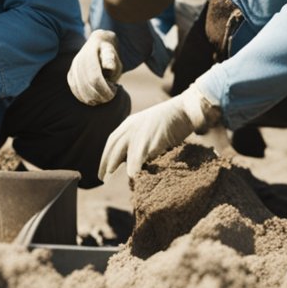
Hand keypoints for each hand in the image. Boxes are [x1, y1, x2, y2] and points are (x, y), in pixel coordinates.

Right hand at [68, 30, 121, 104]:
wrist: (97, 45)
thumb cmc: (108, 52)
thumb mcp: (112, 53)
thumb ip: (111, 60)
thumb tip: (109, 67)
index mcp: (89, 55)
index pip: (95, 78)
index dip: (104, 89)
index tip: (113, 92)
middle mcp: (78, 61)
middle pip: (86, 86)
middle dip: (99, 95)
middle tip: (109, 97)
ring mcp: (73, 68)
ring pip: (79, 90)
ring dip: (92, 98)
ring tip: (102, 97)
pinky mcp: (70, 75)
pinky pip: (74, 89)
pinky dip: (84, 97)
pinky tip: (93, 98)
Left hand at [98, 84, 220, 178]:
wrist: (185, 110)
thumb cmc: (171, 121)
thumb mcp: (148, 128)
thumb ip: (139, 140)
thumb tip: (132, 159)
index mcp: (129, 123)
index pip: (112, 141)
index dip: (106, 155)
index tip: (103, 168)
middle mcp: (131, 127)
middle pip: (113, 147)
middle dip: (106, 163)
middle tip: (102, 177)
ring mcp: (140, 134)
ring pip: (123, 153)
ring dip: (115, 165)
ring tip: (108, 178)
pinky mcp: (150, 140)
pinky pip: (138, 157)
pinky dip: (134, 167)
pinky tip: (132, 176)